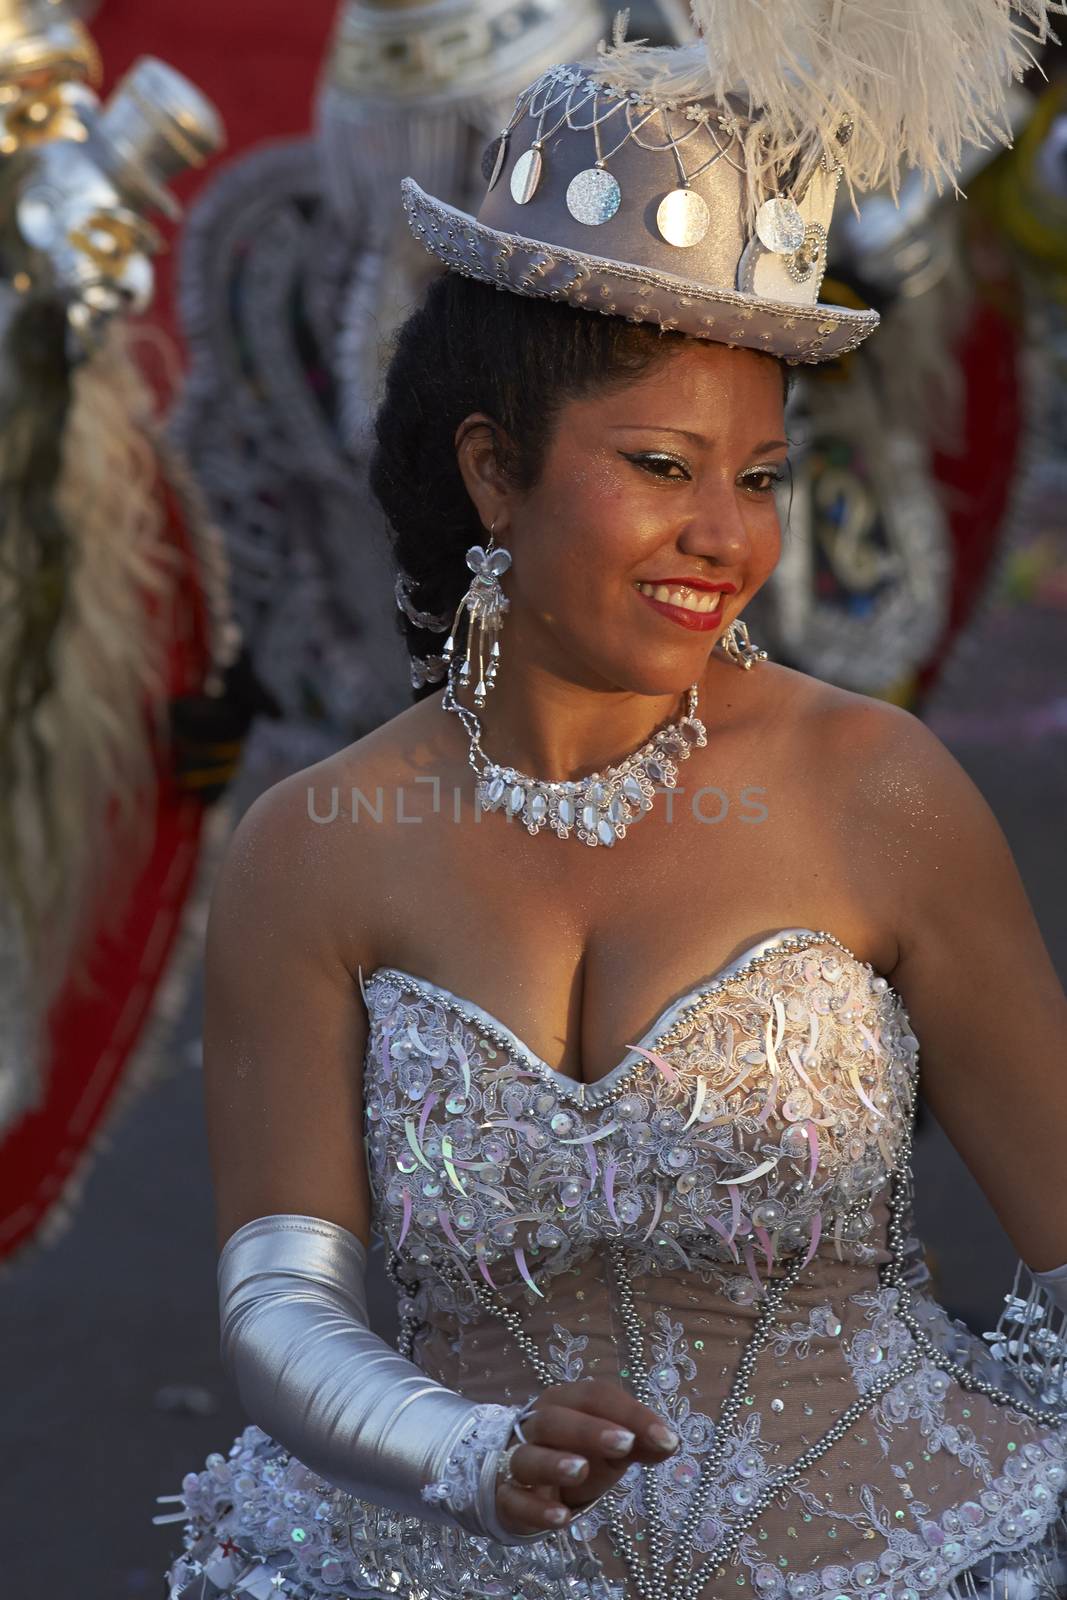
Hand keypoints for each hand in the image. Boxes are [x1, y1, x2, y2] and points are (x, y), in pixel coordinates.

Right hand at [493, 1377, 679, 1535]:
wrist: (526, 1482)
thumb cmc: (576, 1454)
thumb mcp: (610, 1447)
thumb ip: (640, 1442)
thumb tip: (670, 1442)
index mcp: (565, 1402)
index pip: (594, 1396)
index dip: (629, 1413)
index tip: (665, 1438)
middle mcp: (536, 1425)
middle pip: (556, 1420)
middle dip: (590, 1430)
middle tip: (624, 1445)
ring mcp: (515, 1461)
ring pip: (527, 1456)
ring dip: (553, 1463)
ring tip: (581, 1471)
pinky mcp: (506, 1498)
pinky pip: (514, 1501)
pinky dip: (535, 1508)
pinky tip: (561, 1518)